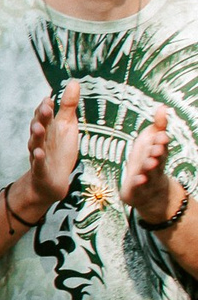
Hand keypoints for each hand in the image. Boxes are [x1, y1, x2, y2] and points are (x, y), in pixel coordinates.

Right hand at [19, 80, 83, 219]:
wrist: (51, 180)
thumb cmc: (58, 150)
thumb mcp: (66, 126)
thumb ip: (68, 105)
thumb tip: (74, 82)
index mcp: (47, 128)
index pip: (44, 114)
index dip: (45, 107)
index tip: (49, 98)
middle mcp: (40, 139)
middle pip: (38, 126)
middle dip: (41, 117)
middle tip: (45, 107)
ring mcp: (39, 154)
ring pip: (35, 143)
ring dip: (36, 135)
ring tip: (38, 127)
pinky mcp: (41, 170)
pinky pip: (38, 163)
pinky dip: (37, 158)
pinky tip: (38, 153)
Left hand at [122, 106, 182, 223]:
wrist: (150, 193)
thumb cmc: (148, 161)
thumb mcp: (151, 141)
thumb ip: (158, 126)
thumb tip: (162, 106)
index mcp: (158, 154)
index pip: (161, 147)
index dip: (161, 142)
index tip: (160, 136)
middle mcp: (155, 167)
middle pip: (158, 160)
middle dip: (157, 154)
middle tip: (156, 148)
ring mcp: (147, 180)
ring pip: (150, 174)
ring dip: (150, 168)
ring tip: (149, 162)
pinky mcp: (137, 190)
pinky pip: (138, 188)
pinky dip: (139, 183)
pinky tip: (138, 179)